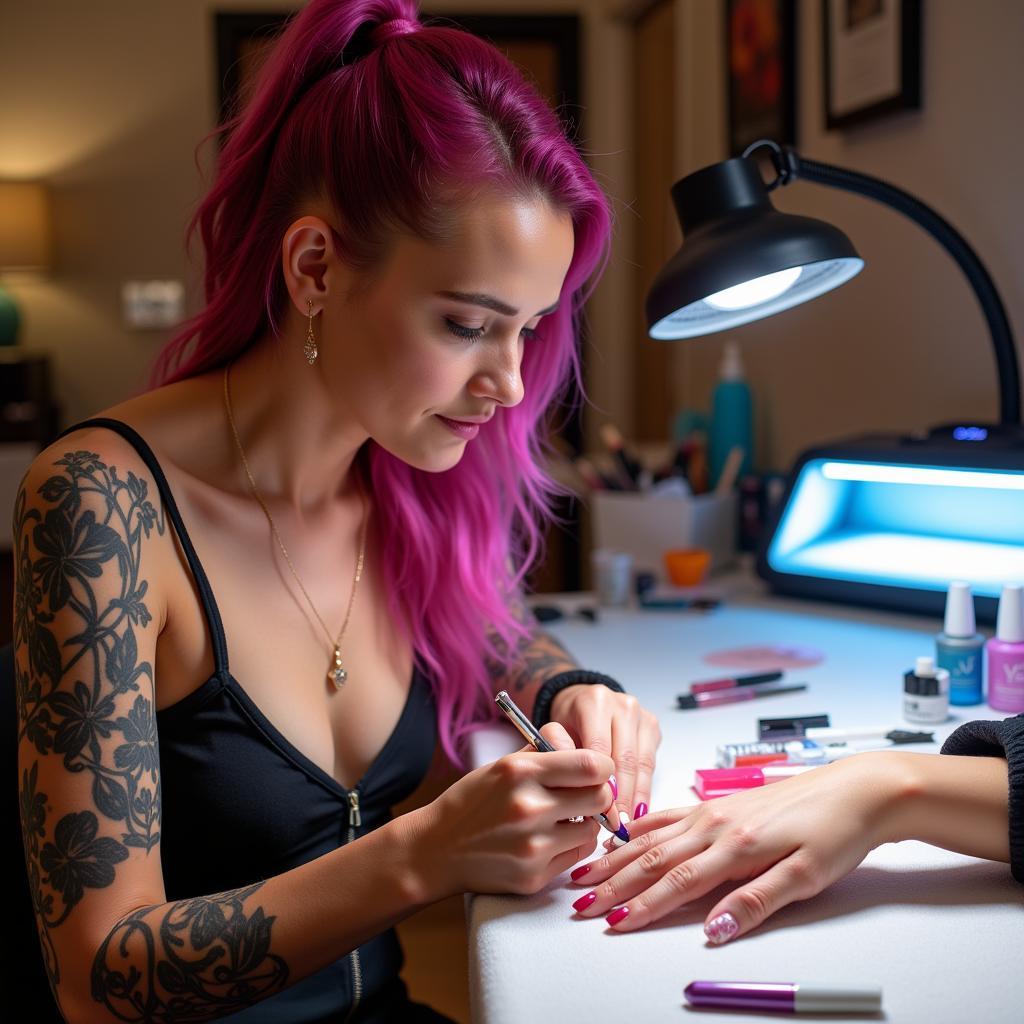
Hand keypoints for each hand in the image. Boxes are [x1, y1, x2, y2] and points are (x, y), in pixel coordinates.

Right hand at [409, 723, 615, 901]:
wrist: (437, 849)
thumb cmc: (474, 801)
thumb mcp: (503, 765)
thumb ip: (545, 751)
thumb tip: (585, 748)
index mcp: (521, 772)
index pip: (591, 764)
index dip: (601, 767)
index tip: (595, 771)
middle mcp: (529, 808)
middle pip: (601, 797)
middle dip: (596, 794)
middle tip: (582, 796)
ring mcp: (532, 847)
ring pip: (592, 830)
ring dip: (582, 824)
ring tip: (557, 820)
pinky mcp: (534, 877)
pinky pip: (575, 857)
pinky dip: (567, 847)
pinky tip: (543, 842)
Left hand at [549, 684, 660, 830]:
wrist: (581, 701)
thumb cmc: (566, 723)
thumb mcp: (554, 735)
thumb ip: (562, 758)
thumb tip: (581, 794)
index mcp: (594, 702)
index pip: (600, 749)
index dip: (601, 784)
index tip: (600, 814)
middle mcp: (621, 705)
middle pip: (625, 758)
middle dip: (622, 796)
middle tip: (617, 826)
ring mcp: (640, 714)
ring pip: (642, 764)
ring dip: (635, 797)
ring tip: (628, 824)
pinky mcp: (651, 726)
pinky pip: (650, 764)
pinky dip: (643, 790)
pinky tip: (637, 811)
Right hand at [568, 752, 906, 940]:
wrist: (855, 789)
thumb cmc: (835, 832)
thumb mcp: (807, 876)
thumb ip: (756, 902)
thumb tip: (714, 929)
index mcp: (736, 846)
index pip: (676, 882)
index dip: (641, 906)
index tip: (612, 924)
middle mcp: (716, 824)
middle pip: (653, 858)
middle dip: (613, 883)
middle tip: (581, 902)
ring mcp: (713, 811)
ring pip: (654, 837)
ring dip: (618, 857)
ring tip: (587, 871)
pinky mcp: (719, 804)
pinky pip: (669, 816)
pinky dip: (641, 828)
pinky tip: (625, 834)